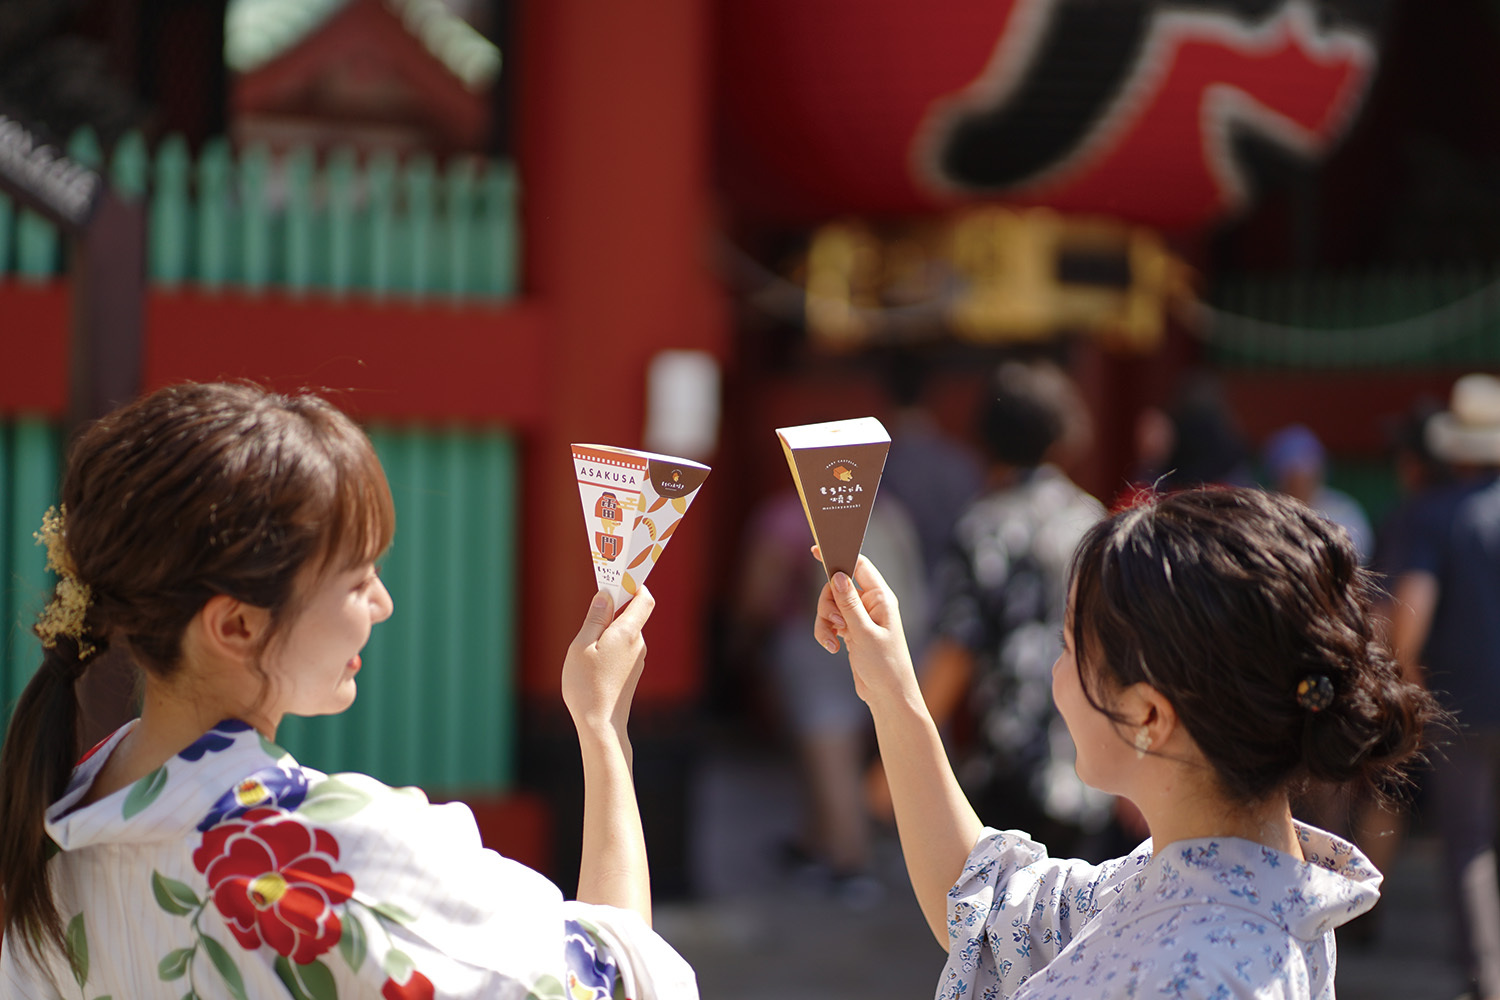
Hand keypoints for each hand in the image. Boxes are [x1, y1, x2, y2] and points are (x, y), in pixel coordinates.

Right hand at [561, 588, 653, 740]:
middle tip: (587, 623)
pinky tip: (592, 667)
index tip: (617, 581)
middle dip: (611, 613)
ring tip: (586, 653)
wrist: (601, 725)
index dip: (634, 586)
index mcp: (628, 632)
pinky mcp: (632, 673)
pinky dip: (608, 650)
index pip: (644, 599)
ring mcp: (638, 660)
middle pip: (630, 616)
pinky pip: (622, 651)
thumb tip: (605, 596)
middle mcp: (638, 644)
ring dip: (606, 635)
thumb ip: (595, 618)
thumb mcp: (582, 645)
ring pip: (623, 635)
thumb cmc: (587, 685)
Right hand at [812, 550, 919, 706]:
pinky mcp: (851, 631)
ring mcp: (860, 617)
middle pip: (837, 586)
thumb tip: (836, 575)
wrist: (887, 695)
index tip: (816, 550)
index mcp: (881, 597)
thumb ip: (849, 603)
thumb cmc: (885, 665)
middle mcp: (871, 603)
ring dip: (825, 621)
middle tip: (835, 621)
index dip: (839, 555)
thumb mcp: (864, 633)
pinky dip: (826, 632)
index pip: (859, 565)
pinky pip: (830, 622)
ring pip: (830, 605)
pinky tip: (833, 647)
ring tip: (833, 641)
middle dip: (828, 603)